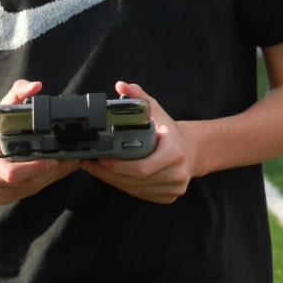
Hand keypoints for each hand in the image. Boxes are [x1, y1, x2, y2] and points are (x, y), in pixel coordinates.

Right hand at [0, 79, 79, 205]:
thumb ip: (17, 94)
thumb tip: (36, 86)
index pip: (13, 172)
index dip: (35, 168)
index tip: (56, 159)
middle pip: (26, 183)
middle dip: (52, 172)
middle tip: (72, 160)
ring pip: (29, 190)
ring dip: (51, 178)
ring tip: (68, 164)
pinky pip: (25, 194)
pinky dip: (41, 183)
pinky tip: (53, 172)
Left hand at [80, 82, 196, 203]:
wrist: (192, 150)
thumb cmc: (169, 131)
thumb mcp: (156, 111)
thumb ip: (139, 97)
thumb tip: (121, 85)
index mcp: (175, 153)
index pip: (142, 168)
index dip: (119, 167)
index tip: (101, 158)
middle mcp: (177, 174)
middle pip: (135, 181)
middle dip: (109, 174)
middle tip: (90, 164)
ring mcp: (174, 189)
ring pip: (135, 190)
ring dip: (113, 181)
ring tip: (95, 169)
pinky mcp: (168, 197)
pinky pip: (140, 194)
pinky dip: (124, 186)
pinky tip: (111, 177)